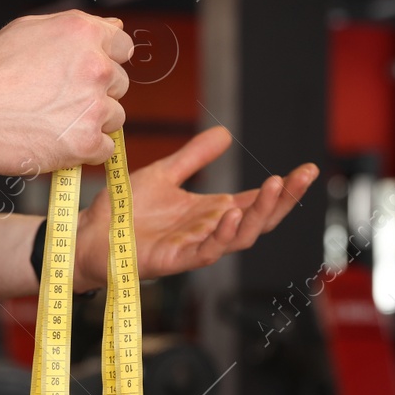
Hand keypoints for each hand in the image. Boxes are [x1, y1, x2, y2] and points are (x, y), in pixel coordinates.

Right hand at [0, 10, 132, 174]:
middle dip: (95, 92)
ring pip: (113, 117)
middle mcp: (96, 66)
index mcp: (83, 33)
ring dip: (90, 122)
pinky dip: (84, 150)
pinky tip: (54, 141)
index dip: (106, 59)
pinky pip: (104, 148)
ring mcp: (94, 106)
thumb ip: (75, 29)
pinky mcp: (87, 142)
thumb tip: (114, 24)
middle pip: (119, 84)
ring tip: (50, 121)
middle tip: (54, 99)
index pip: (124, 46)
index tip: (86, 72)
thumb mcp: (28, 30)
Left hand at [75, 126, 316, 284]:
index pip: (256, 201)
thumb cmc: (123, 210)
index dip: (283, 189)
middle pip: (258, 220)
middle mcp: (208, 230)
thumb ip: (195, 157)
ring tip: (273, 187)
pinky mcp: (174, 261)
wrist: (89, 234)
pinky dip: (222, 235)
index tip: (306, 170)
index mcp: (210, 211)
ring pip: (240, 237)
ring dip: (259, 214)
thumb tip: (226, 134)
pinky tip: (231, 214)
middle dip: (284, 200)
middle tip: (302, 176)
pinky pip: (206, 251)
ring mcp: (194, 247)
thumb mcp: (164, 173)